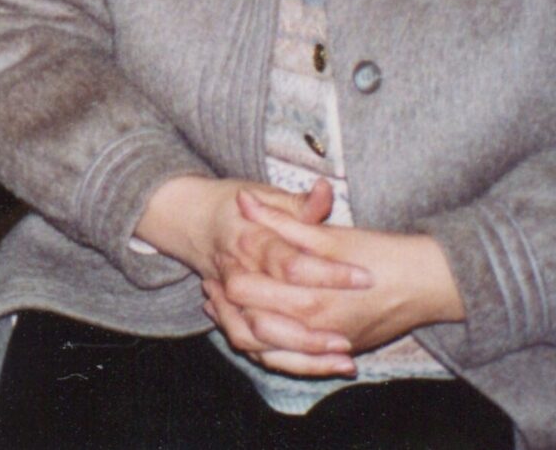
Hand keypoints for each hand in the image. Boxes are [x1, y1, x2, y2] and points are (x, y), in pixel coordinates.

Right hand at [140, 177, 367, 376]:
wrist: (190, 219)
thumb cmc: (234, 207)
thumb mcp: (268, 196)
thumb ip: (299, 204)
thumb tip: (325, 191)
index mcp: (248, 240)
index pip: (289, 263)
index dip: (328, 273)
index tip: (366, 278)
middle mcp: (234, 274)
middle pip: (264, 315)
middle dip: (308, 332)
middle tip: (350, 336)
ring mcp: (228, 300)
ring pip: (256, 339)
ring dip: (300, 354)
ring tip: (344, 356)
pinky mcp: (231, 317)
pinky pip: (254, 350)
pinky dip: (290, 362)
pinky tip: (329, 364)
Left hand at [214, 190, 464, 362]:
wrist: (432, 284)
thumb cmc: (383, 254)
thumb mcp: (329, 236)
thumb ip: (282, 222)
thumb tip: (243, 199)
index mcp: (308, 297)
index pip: (245, 293)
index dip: (226, 275)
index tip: (217, 259)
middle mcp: (315, 329)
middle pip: (248, 326)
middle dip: (226, 307)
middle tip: (211, 285)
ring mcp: (327, 345)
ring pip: (266, 352)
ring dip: (240, 330)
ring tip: (222, 308)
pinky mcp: (339, 350)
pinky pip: (292, 362)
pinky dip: (267, 350)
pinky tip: (254, 330)